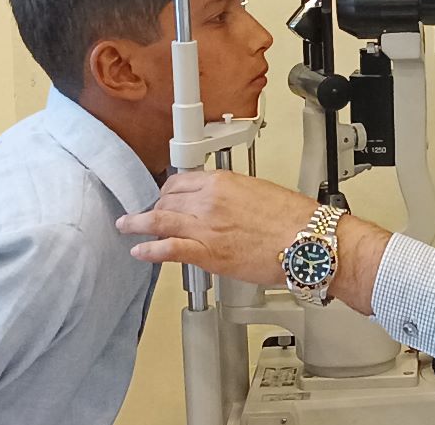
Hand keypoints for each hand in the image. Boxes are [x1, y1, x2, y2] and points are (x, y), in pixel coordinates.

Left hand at [116, 170, 316, 285]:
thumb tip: (226, 203)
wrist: (306, 242)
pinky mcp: (206, 253)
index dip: (168, 191)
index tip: (164, 196)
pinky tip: (140, 251)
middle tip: (147, 214)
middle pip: (167, 200)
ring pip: (159, 220)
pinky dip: (149, 250)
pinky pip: (167, 249)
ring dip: (138, 224)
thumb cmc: (295, 220)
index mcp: (223, 181)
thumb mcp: (261, 191)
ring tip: (127, 226)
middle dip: (155, 207)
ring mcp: (205, 227)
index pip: (181, 181)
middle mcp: (209, 200)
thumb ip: (235, 195)